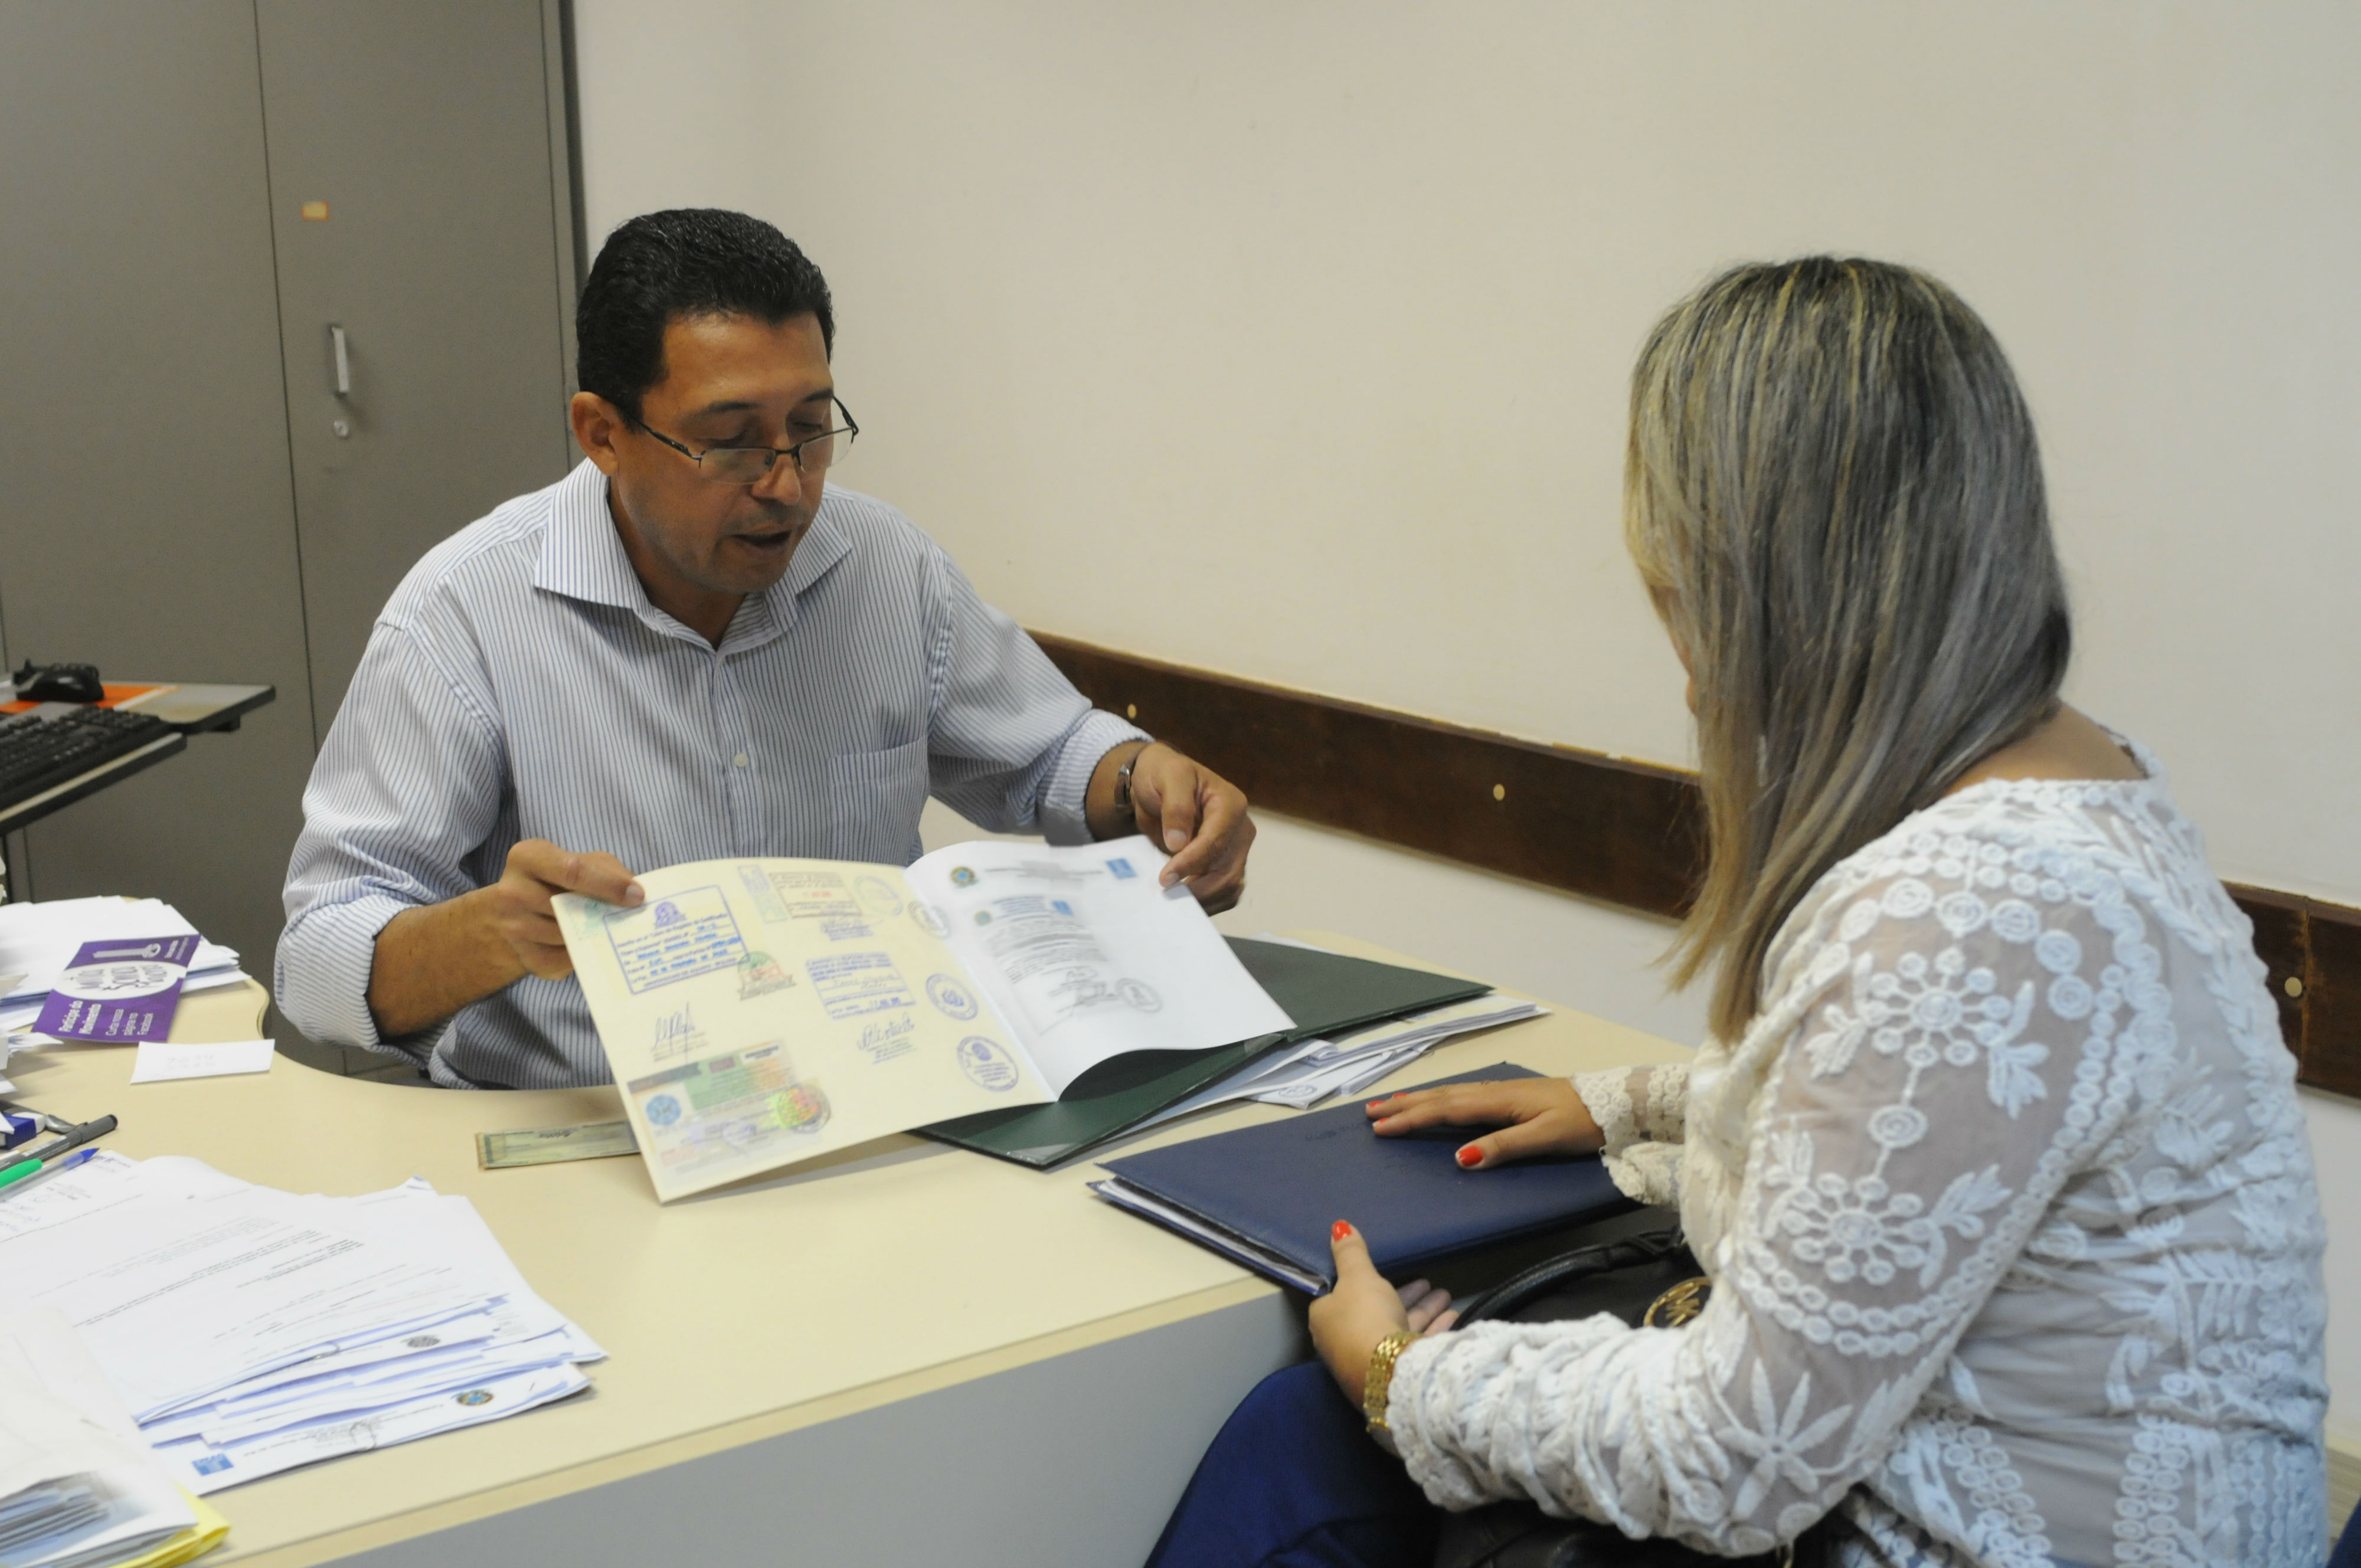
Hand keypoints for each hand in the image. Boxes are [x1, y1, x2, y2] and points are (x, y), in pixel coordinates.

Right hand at [478, 838, 643, 979]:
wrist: (511, 915)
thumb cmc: (555, 880)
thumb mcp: (577, 861)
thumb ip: (605, 868)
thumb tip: (635, 892)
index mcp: (526, 857)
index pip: (572, 871)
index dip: (609, 884)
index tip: (637, 895)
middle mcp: (512, 892)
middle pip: (572, 907)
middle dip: (605, 912)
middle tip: (633, 915)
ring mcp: (513, 928)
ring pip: (572, 936)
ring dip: (597, 933)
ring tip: (607, 926)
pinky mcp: (526, 958)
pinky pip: (567, 960)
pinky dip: (586, 953)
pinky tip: (590, 943)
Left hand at [1091, 742, 1254, 912]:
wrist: (1160, 785)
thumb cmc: (1165, 776)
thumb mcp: (1169, 778)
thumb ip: (1176, 807)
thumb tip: (1178, 843)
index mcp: (1231, 805)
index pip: (1216, 841)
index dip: (1191, 863)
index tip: (1165, 878)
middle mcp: (1240, 830)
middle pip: (1228, 871)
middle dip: (1198, 889)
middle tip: (1167, 899)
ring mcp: (1236, 850)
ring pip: (1229, 887)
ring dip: (1203, 900)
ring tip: (1173, 904)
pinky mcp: (1227, 865)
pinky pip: (1224, 893)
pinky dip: (1207, 903)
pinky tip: (1184, 904)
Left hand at [1309, 1221, 1458, 1403]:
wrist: (1389, 1372)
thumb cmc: (1365, 1317)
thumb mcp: (1358, 1277)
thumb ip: (1351, 1253)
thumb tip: (1338, 1226)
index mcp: (1326, 1319)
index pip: (1340, 1296)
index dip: (1362, 1281)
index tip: (1386, 1271)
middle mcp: (1344, 1342)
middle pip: (1376, 1311)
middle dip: (1405, 1294)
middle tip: (1427, 1282)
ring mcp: (1369, 1361)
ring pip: (1398, 1327)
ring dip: (1424, 1310)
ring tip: (1445, 1296)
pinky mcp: (1392, 1374)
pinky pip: (1412, 1346)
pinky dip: (1432, 1330)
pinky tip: (1452, 1318)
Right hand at [1366, 1077, 1603, 1169]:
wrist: (1611, 1103)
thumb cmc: (1581, 1122)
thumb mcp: (1545, 1138)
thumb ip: (1503, 1146)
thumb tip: (1461, 1158)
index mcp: (1498, 1101)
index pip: (1445, 1110)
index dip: (1411, 1119)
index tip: (1381, 1128)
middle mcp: (1493, 1092)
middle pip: (1440, 1097)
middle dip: (1403, 1105)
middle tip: (1370, 1113)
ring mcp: (1500, 1092)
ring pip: (1448, 1094)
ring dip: (1417, 1099)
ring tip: (1389, 1104)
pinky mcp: (1507, 1096)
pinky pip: (1461, 1095)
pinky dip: (1438, 1098)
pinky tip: (1434, 1101)